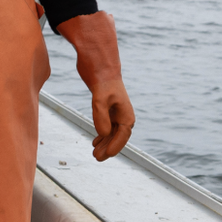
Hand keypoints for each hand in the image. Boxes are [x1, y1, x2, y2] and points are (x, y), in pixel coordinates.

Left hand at [56, 11, 136, 160]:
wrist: (99, 64)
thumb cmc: (102, 79)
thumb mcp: (99, 98)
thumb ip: (101, 117)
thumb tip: (104, 134)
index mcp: (126, 114)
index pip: (122, 136)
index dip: (114, 147)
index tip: (105, 156)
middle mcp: (123, 114)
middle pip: (117, 137)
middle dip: (108, 148)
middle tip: (96, 158)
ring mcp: (115, 112)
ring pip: (112, 133)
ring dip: (104, 143)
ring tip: (94, 152)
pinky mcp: (107, 108)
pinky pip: (107, 126)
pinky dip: (102, 135)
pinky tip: (95, 140)